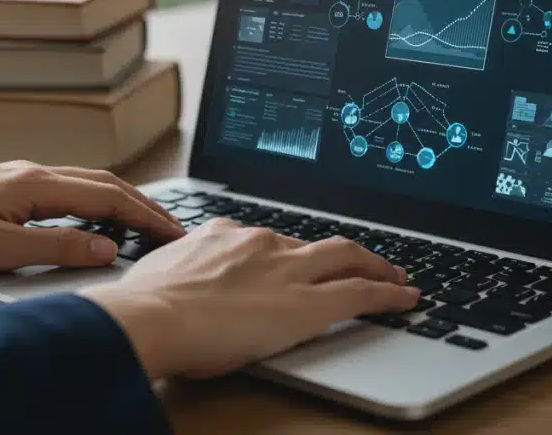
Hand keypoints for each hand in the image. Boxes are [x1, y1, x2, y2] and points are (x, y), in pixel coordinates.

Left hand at [0, 161, 185, 272]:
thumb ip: (56, 248)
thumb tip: (106, 248)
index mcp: (36, 184)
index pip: (107, 197)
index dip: (146, 215)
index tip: (174, 232)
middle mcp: (31, 173)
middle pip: (102, 183)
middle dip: (142, 204)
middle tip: (171, 228)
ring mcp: (16, 177)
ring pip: (82, 183)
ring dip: (117, 201)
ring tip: (141, 223)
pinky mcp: (2, 187)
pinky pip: (62, 189)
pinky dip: (91, 202)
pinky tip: (88, 219)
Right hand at [78, 218, 418, 379]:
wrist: (152, 317)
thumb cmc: (145, 306)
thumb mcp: (160, 274)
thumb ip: (180, 273)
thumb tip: (172, 283)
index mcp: (223, 234)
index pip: (268, 240)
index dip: (290, 251)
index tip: (296, 260)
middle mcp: (260, 243)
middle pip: (316, 241)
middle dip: (346, 250)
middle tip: (367, 260)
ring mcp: (287, 268)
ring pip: (347, 257)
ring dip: (375, 266)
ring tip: (394, 277)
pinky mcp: (308, 301)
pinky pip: (361, 291)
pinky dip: (388, 292)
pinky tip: (406, 297)